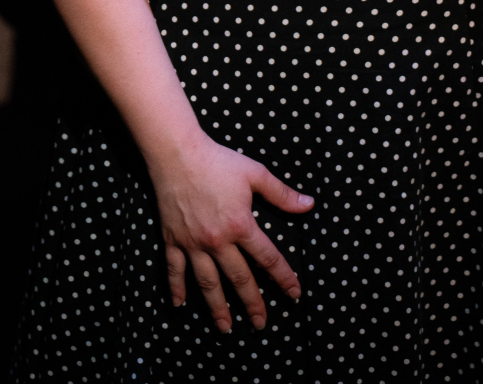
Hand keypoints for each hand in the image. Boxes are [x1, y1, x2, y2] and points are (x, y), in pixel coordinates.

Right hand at [147, 134, 314, 332]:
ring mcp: (193, 244)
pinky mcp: (173, 240)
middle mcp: (218, 241)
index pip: (268, 258)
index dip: (283, 277)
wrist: (178, 154)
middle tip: (261, 323)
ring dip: (218, 307)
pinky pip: (175, 270)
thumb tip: (309, 204)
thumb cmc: (219, 161)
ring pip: (208, 283)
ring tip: (226, 327)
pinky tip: (180, 305)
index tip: (294, 294)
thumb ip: (282, 194)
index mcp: (241, 225)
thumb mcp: (255, 174)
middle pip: (239, 278)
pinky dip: (176, 288)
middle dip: (252, 303)